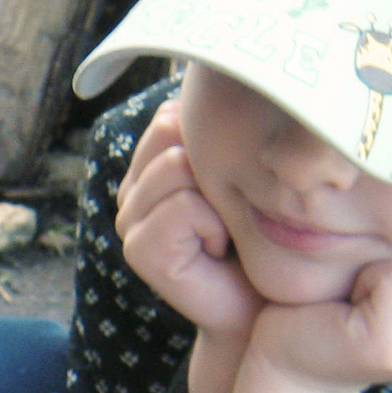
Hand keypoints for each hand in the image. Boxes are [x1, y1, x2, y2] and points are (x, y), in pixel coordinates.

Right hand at [114, 102, 260, 344]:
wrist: (262, 308)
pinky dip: (211, 225)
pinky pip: (182, 205)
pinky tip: (216, 249)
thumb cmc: (261, 237)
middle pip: (169, 130)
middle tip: (231, 209)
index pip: (171, 112)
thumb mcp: (243, 170)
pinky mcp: (139, 250)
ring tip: (224, 230)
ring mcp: (129, 219)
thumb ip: (220, 130)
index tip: (233, 182)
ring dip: (217, 197)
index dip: (214, 139)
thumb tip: (219, 84)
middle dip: (214, 164)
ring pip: (174, 164)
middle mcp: (133, 187)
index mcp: (151, 162)